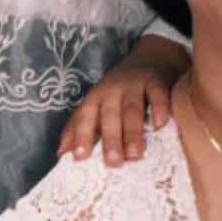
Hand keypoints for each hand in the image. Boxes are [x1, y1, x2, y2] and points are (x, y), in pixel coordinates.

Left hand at [59, 37, 190, 166]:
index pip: (85, 117)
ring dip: (133, 132)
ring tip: (135, 155)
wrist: (151, 58)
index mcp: (96, 98)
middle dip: (111, 139)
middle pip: (110, 116)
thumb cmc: (120, 92)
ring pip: (132, 109)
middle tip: (114, 162)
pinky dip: (159, 108)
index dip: (82, 136)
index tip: (80, 157)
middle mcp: (112, 90)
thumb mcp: (97, 105)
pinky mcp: (156, 81)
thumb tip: (61, 153)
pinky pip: (157, 94)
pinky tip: (160, 125)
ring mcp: (135, 84)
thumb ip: (79, 128)